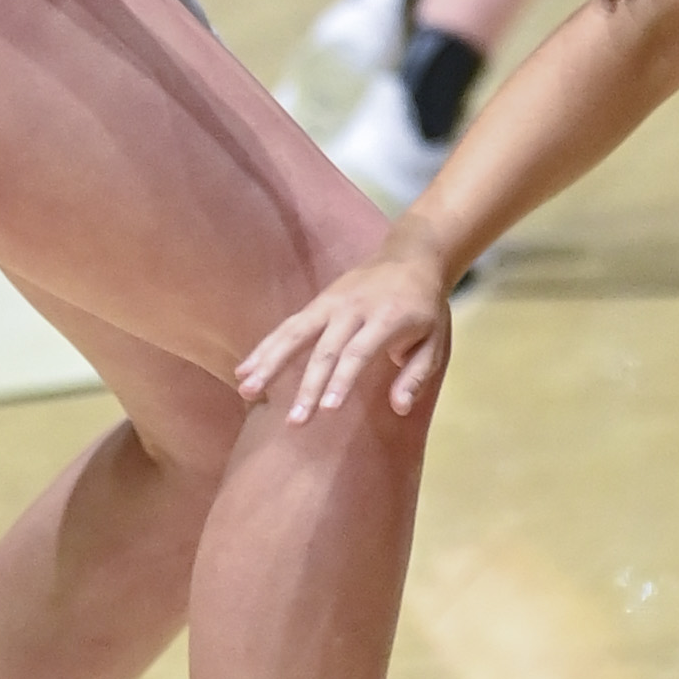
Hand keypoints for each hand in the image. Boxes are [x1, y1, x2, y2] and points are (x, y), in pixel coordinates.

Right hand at [236, 239, 455, 420]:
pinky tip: (243, 370)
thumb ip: (416, 374)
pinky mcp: (317, 303)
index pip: (359, 352)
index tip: (327, 410)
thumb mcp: (435, 340)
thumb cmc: (425, 307)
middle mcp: (354, 309)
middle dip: (308, 387)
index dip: (342, 380)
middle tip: (295, 422)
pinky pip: (287, 327)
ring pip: (295, 334)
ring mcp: (331, 303)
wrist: (411, 256)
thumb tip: (400, 408)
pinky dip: (264, 348)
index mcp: (387, 318)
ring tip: (247, 391)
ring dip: (269, 363)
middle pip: (325, 350)